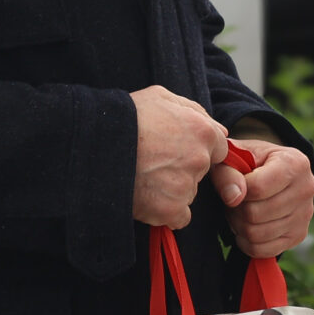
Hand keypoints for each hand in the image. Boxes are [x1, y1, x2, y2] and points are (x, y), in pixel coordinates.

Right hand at [132, 86, 225, 227]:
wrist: (94, 146)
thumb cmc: (125, 117)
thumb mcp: (160, 97)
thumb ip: (193, 110)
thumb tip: (216, 126)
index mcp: (202, 131)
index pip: (218, 148)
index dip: (197, 149)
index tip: (177, 150)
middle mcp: (199, 160)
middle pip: (201, 172)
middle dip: (183, 169)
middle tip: (154, 163)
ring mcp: (186, 186)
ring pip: (188, 193)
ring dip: (171, 190)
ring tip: (143, 177)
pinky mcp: (171, 209)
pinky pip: (178, 217)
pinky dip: (165, 212)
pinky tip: (146, 197)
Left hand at [212, 139, 313, 257]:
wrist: (268, 171)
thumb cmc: (248, 162)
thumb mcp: (233, 158)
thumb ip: (227, 173)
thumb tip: (234, 197)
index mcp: (295, 163)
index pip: (257, 188)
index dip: (236, 190)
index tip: (234, 184)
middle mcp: (306, 188)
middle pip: (255, 214)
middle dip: (236, 210)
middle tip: (233, 201)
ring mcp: (305, 215)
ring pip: (257, 234)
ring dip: (239, 226)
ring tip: (240, 211)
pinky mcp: (299, 235)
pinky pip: (263, 250)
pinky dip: (247, 242)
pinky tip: (247, 226)